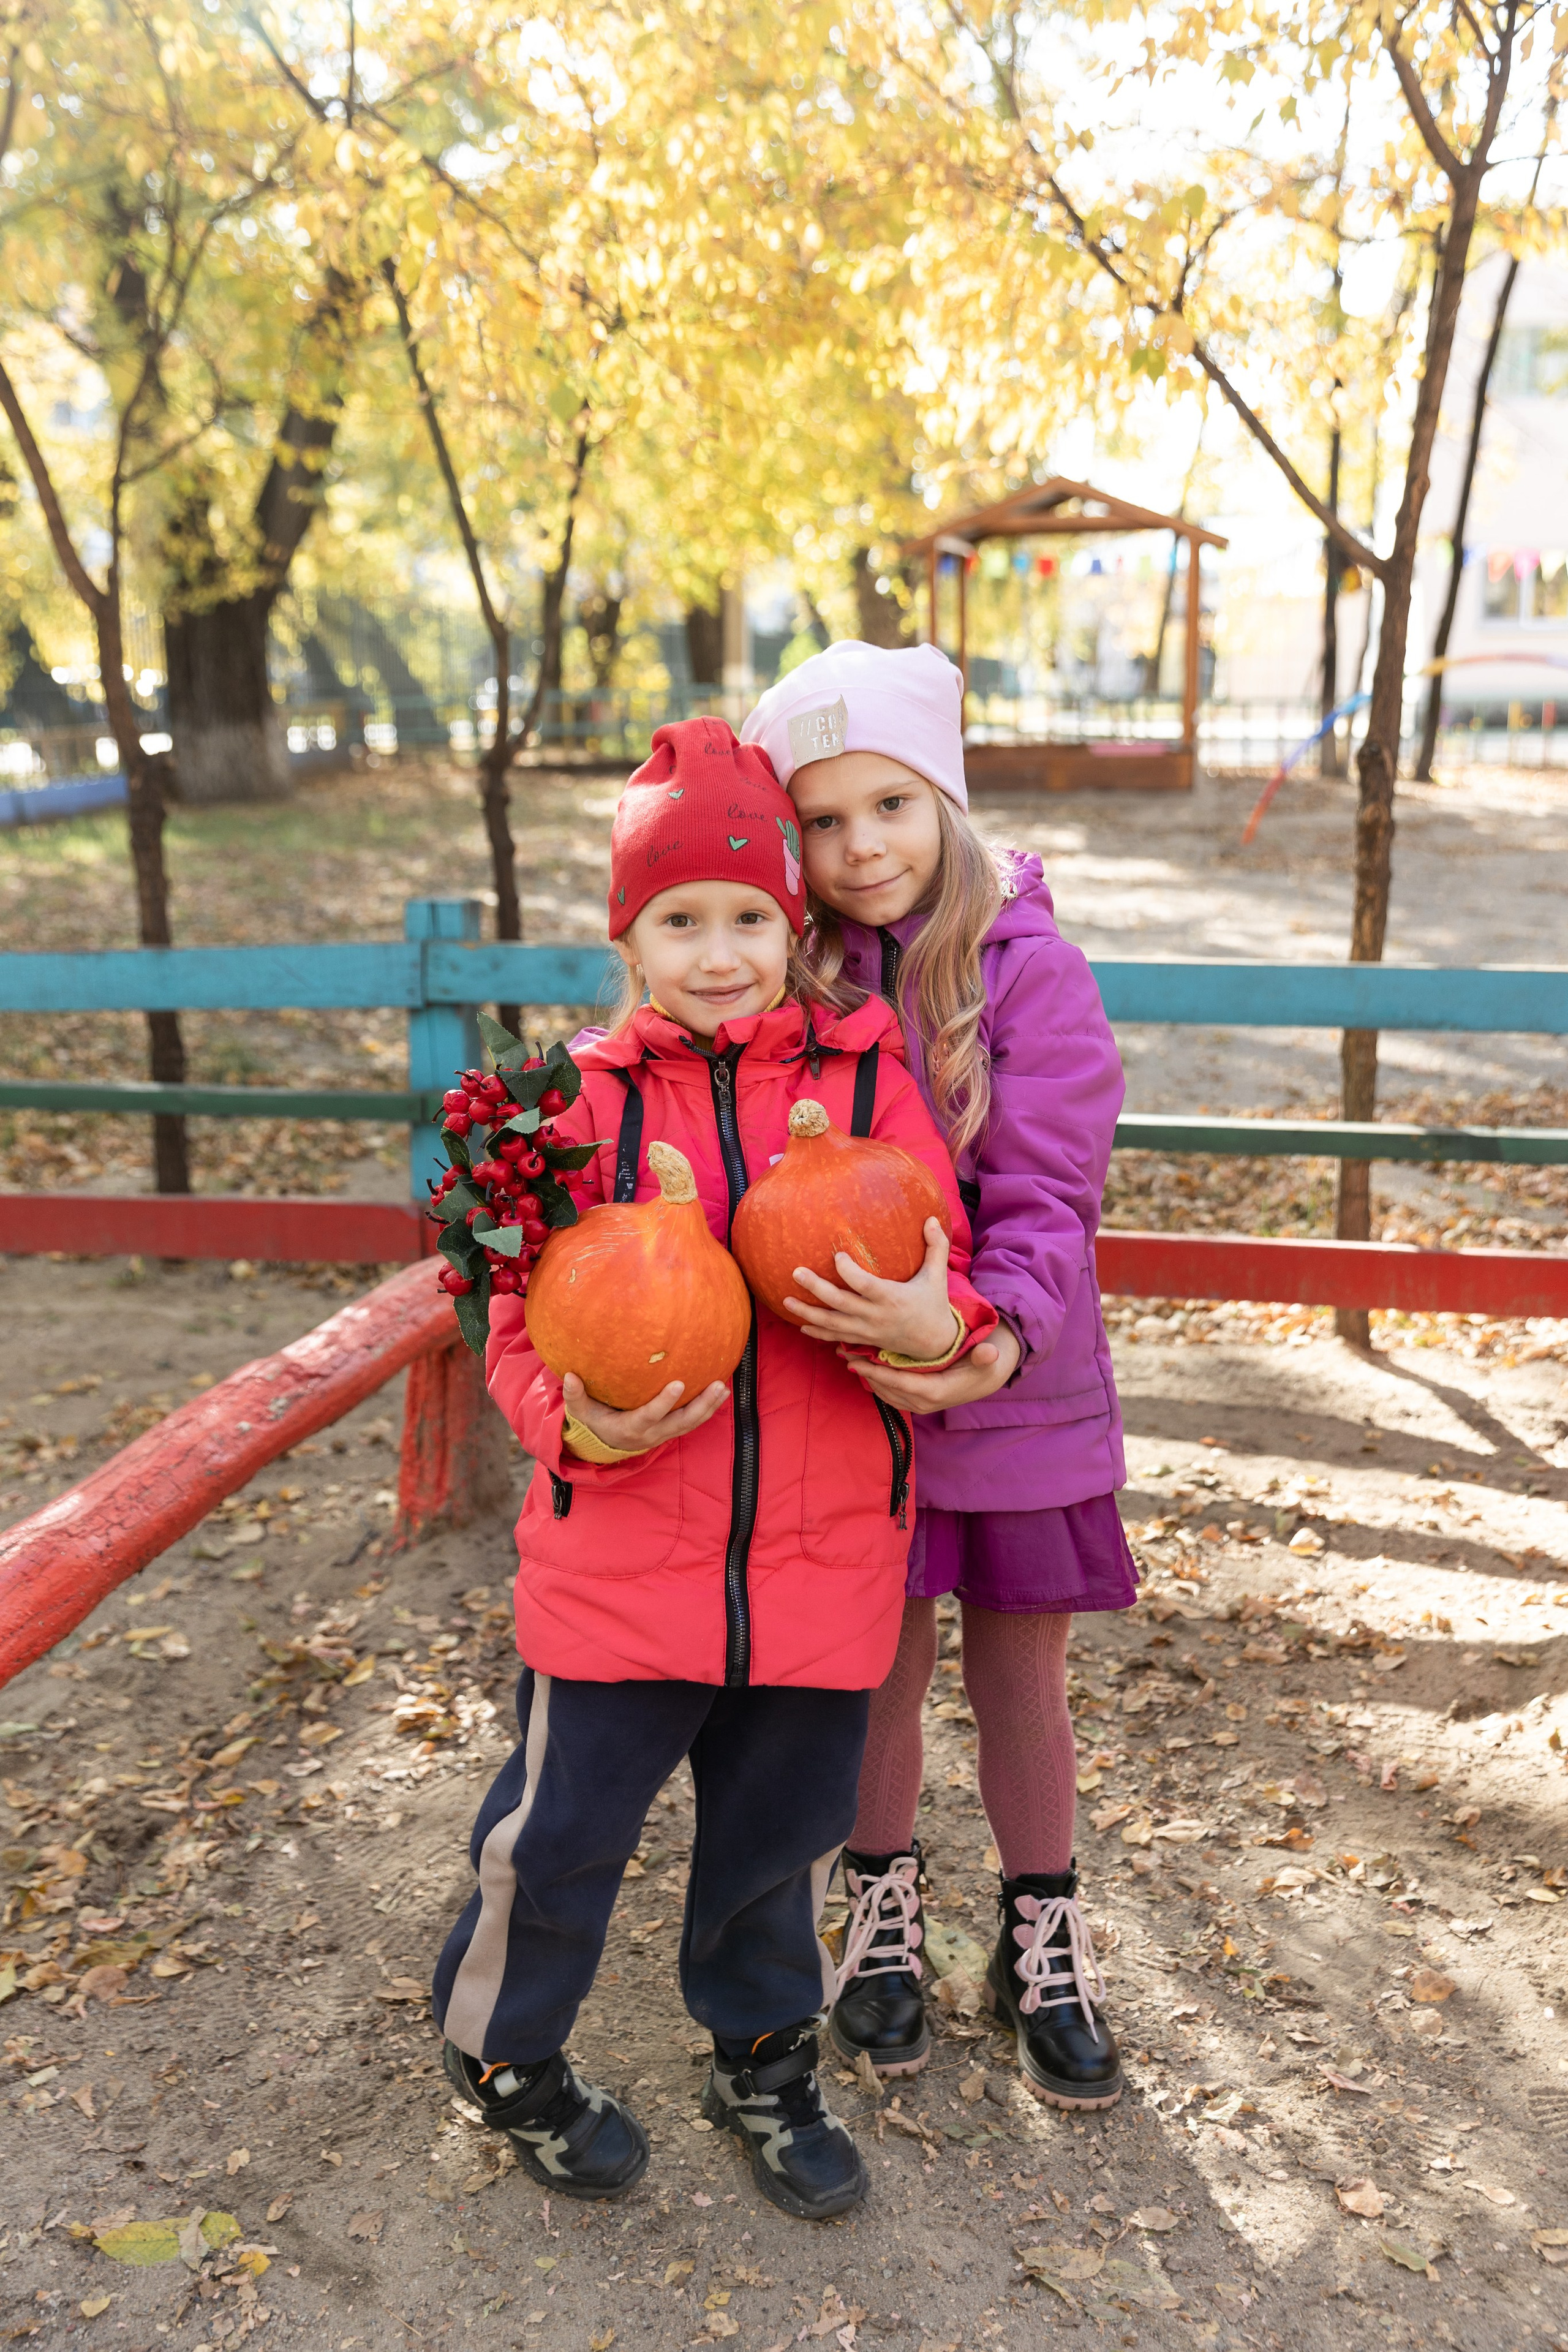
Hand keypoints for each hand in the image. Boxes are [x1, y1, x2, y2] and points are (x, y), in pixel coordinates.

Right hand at [561, 1370, 729, 1454]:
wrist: (604, 1444)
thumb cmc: (592, 1422)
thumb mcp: (580, 1411)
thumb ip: (575, 1395)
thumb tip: (568, 1376)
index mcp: (630, 1429)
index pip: (650, 1416)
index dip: (664, 1403)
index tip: (679, 1384)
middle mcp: (651, 1434)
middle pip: (681, 1422)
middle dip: (700, 1406)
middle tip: (717, 1385)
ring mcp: (663, 1435)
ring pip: (691, 1424)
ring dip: (709, 1407)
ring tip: (724, 1388)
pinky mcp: (670, 1431)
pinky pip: (692, 1422)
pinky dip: (708, 1409)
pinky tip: (721, 1392)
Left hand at [783, 1218, 959, 1360]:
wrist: (934, 1344)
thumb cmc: (934, 1304)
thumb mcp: (937, 1276)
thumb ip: (936, 1247)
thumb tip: (932, 1219)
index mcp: (892, 1297)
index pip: (864, 1285)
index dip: (848, 1271)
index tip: (836, 1256)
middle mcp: (876, 1316)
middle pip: (840, 1303)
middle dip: (816, 1288)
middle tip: (796, 1272)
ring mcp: (867, 1330)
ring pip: (832, 1323)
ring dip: (808, 1313)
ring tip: (786, 1300)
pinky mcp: (863, 1340)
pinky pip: (836, 1338)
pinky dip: (818, 1333)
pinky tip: (801, 1326)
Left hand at [847, 1319, 1021, 1414]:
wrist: (986, 1380)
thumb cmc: (983, 1366)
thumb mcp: (988, 1360)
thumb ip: (985, 1357)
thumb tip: (990, 1353)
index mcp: (936, 1392)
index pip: (899, 1382)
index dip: (876, 1372)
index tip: (857, 1360)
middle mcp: (924, 1403)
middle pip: (886, 1388)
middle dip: (865, 1372)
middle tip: (845, 1354)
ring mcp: (919, 1405)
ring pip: (885, 1392)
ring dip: (867, 1377)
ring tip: (849, 1358)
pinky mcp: (915, 1403)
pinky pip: (889, 1394)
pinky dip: (875, 1382)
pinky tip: (864, 1367)